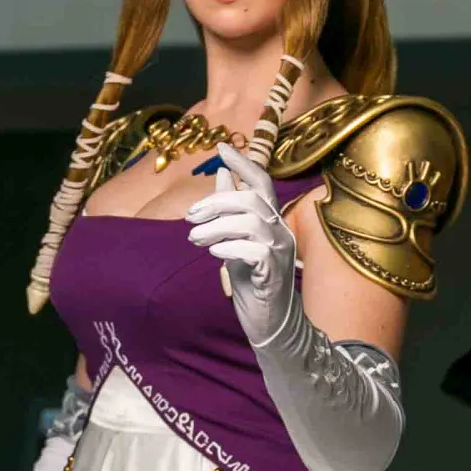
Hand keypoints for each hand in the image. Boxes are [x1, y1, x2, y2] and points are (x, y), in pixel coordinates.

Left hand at [186, 143, 296, 342]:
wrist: (269, 323)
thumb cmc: (252, 283)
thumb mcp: (236, 240)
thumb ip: (229, 210)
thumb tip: (222, 174)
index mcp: (271, 220)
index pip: (262, 181)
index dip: (243, 162)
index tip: (221, 147)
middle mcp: (280, 230)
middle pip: (250, 199)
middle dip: (215, 203)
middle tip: (189, 218)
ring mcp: (280, 250)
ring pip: (250, 221)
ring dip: (215, 227)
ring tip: (194, 239)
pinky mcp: (275, 272)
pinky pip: (252, 249)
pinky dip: (228, 247)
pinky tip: (214, 254)